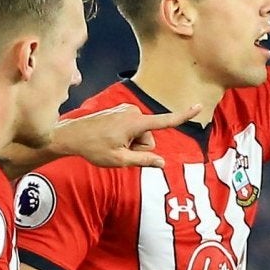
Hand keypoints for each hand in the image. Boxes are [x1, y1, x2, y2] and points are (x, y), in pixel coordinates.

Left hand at [45, 103, 203, 170]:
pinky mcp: (121, 111)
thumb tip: (162, 163)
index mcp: (134, 123)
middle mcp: (133, 112)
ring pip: (141, 134)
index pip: (165, 121)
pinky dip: (126, 136)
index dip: (183, 115)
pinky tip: (110, 139)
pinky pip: (133, 128)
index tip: (199, 106)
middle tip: (119, 151)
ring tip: (112, 145)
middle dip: (139, 147)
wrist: (70, 135)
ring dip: (131, 143)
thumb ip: (143, 161)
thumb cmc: (93, 148)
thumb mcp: (119, 160)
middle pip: (150, 137)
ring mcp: (126, 110)